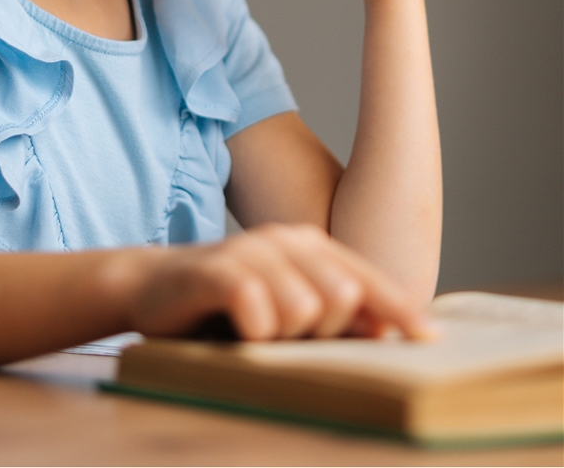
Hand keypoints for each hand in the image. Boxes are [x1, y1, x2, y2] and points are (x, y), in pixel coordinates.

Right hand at [127, 223, 435, 340]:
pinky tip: (238, 331)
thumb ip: (334, 314)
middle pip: (343, 295)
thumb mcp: (286, 307)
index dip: (400, 309)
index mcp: (307, 243)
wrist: (150, 287)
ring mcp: (249, 250)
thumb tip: (394, 330)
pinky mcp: (216, 270)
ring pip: (303, 308)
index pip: (368, 276)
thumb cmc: (227, 306)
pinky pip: (258, 312)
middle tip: (285, 338)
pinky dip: (254, 334)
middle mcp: (283, 239)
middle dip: (326, 331)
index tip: (430, 339)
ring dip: (284, 336)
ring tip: (257, 334)